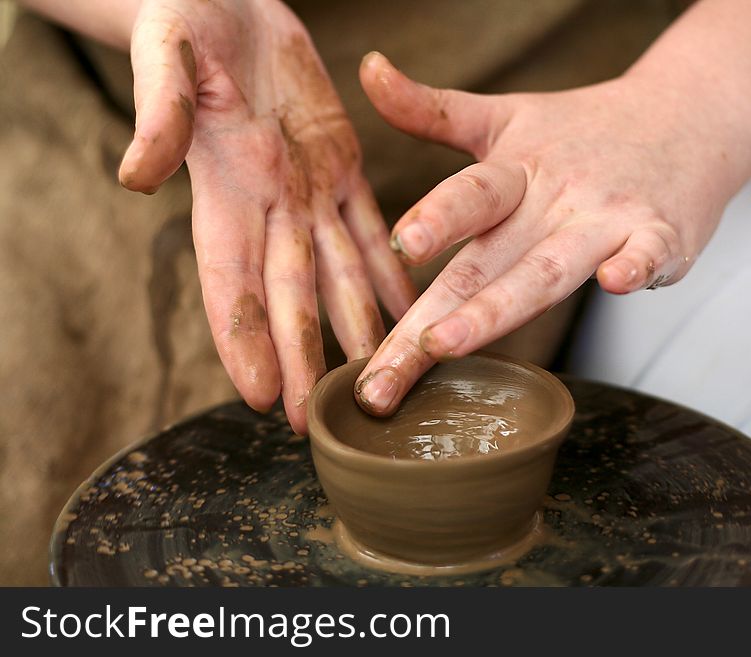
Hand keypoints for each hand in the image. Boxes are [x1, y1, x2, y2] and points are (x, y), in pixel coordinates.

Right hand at [119, 1, 414, 432]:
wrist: (227, 4)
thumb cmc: (184, 23)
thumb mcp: (166, 57)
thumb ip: (159, 114)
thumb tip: (133, 176)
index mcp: (223, 188)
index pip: (230, 280)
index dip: (243, 339)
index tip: (258, 394)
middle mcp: (268, 206)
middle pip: (290, 297)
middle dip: (303, 360)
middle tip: (316, 421)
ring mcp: (307, 193)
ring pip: (338, 276)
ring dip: (354, 331)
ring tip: (376, 381)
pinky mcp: (340, 169)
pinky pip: (372, 231)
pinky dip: (391, 274)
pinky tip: (409, 309)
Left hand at [354, 52, 741, 415]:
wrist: (686, 114)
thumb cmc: (582, 131)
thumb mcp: (503, 116)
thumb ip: (432, 109)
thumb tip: (368, 69)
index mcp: (515, 171)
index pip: (470, 196)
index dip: (436, 217)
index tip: (401, 245)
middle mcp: (555, 196)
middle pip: (489, 260)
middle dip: (435, 315)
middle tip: (386, 365)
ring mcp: (607, 218)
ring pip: (548, 270)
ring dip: (497, 309)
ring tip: (446, 345)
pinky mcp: (660, 236)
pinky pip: (646, 253)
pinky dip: (634, 267)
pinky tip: (615, 283)